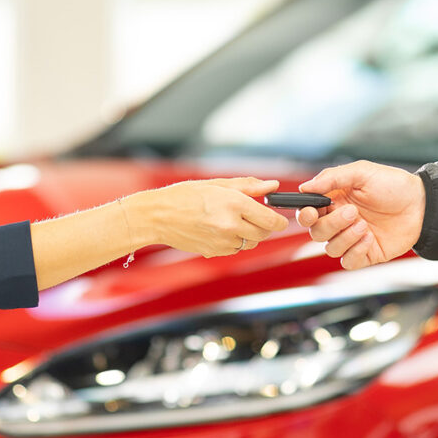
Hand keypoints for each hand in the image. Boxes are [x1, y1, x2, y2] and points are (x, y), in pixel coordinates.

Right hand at [135, 177, 288, 257]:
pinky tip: (218, 229)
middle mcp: (231, 225)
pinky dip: (234, 241)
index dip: (279, 220)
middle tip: (254, 216)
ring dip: (249, 234)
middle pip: (264, 234)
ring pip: (251, 243)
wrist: (157, 216)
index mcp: (234, 204)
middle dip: (264, 226)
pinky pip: (235, 249)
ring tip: (231, 220)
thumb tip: (273, 186)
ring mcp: (223, 242)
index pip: (271, 220)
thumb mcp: (218, 184)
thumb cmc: (185, 195)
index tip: (278, 217)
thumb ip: (249, 186)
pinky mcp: (215, 252)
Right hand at [296, 160, 424, 269]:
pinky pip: (348, 262)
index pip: (309, 213)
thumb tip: (306, 188)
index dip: (305, 215)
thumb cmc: (393, 185)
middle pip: (317, 233)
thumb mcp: (362, 172)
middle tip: (352, 212)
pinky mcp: (366, 254)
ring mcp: (352, 239)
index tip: (311, 212)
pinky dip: (355, 251)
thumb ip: (332, 178)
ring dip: (345, 237)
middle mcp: (340, 222)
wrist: (422, 205)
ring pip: (331, 248)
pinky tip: (369, 238)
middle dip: (332, 224)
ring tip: (364, 225)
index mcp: (335, 201)